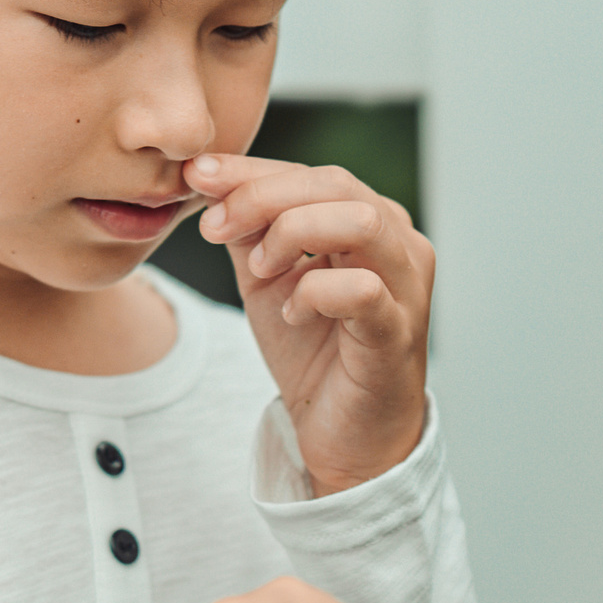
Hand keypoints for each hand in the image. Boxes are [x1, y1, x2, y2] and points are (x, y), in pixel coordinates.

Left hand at [185, 153, 431, 494]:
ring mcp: (406, 287)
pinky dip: (314, 293)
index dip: (252, 170)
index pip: (313, 174)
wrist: (344, 432)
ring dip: (293, 235)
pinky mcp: (397, 333)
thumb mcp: (267, 278)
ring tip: (260, 270)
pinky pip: (360, 291)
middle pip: (335, 184)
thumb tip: (209, 179)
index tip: (197, 176)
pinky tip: (292, 314)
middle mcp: (399, 244)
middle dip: (262, 197)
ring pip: (360, 222)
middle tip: (214, 227)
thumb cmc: (314, 350)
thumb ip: (247, 229)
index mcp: (371, 221)